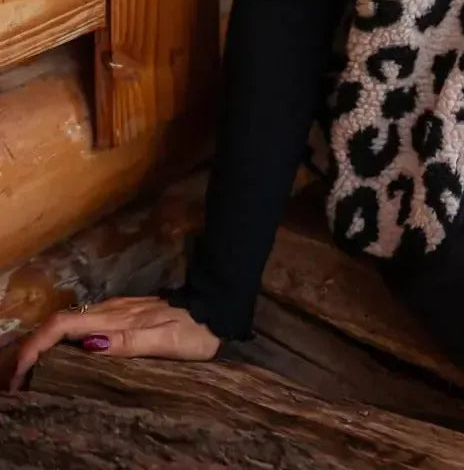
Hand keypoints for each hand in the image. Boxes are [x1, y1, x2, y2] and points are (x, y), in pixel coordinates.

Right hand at [8, 296, 219, 390]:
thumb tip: (87, 346)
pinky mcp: (126, 314)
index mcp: (116, 318)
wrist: (218, 308)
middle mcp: (112, 311)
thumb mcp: (164, 341)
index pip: (63, 326)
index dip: (36, 346)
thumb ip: (127, 342)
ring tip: (32, 373)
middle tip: (17, 381)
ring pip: (71, 323)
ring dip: (46, 345)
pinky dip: (65, 342)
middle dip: (32, 347)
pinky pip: (86, 326)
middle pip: (60, 324)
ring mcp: (119, 310)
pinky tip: (65, 357)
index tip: (20, 373)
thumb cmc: (195, 331)